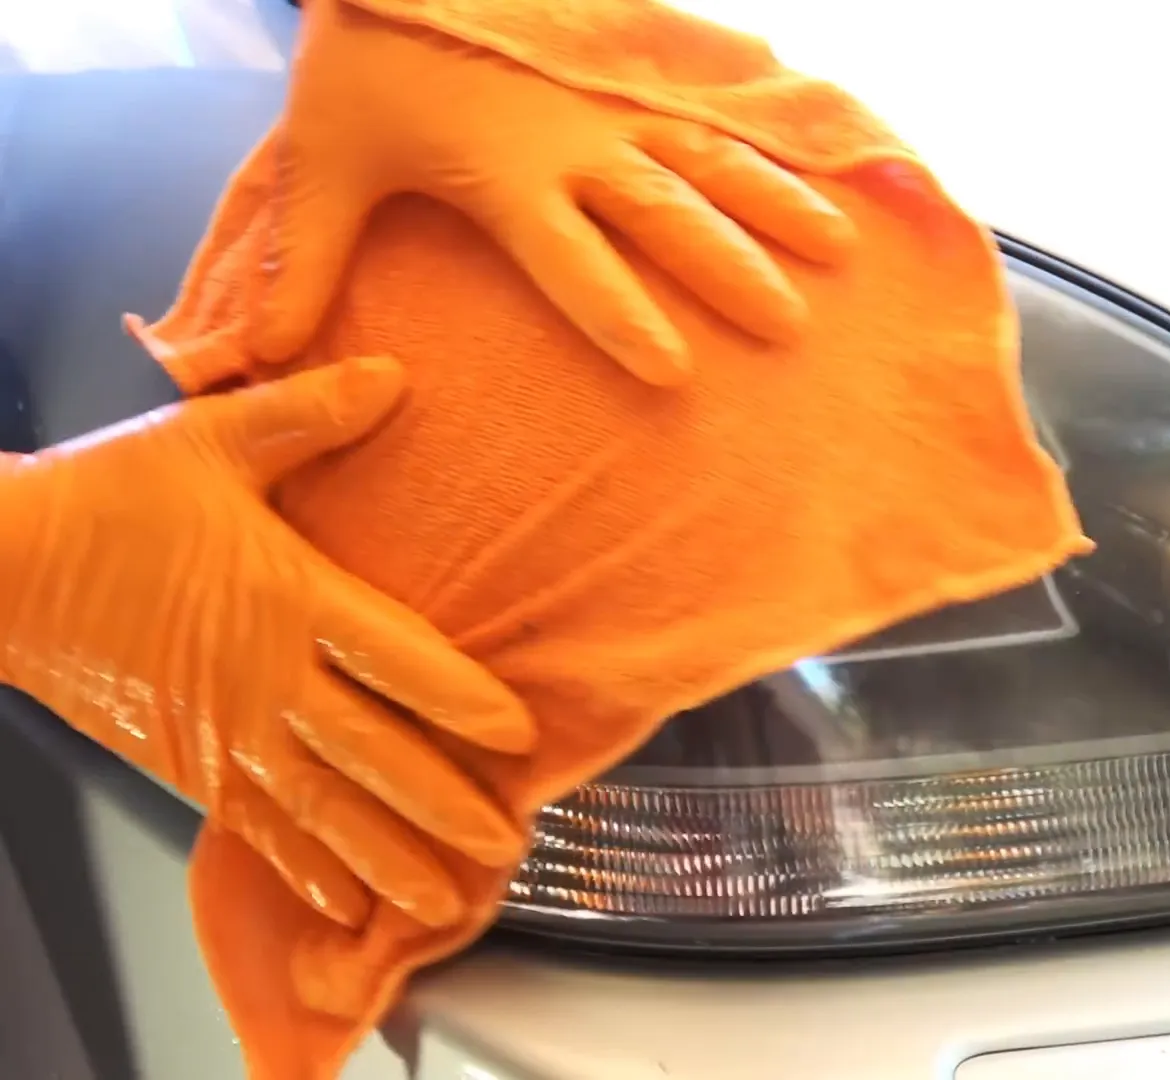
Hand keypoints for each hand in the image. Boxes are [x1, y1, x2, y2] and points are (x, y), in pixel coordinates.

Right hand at [0, 357, 534, 930]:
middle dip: (443, 805)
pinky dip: (306, 869)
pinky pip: (257, 828)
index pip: (396, 657)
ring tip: (445, 902)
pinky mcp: (184, 764)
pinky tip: (346, 904)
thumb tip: (392, 375)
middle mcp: (264, 680)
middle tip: (506, 845)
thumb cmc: (104, 498)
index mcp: (287, 597)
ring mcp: (224, 732)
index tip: (519, 735)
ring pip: (322, 811)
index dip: (461, 699)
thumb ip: (309, 414)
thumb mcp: (210, 439)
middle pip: (373, 755)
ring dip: (387, 858)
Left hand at [255, 0, 857, 384]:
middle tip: (789, 326)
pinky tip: (824, 166)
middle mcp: (580, 146)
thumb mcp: (321, 162)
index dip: (621, 316)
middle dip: (732, 270)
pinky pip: (713, 111)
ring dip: (775, 204)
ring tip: (838, 250)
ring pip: (710, 159)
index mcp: (510, 178)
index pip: (575, 261)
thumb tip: (264, 361)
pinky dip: (771, 141)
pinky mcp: (633, 74)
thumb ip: (303, 264)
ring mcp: (615, 106)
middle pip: (669, 214)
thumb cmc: (364, 64)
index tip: (674, 372)